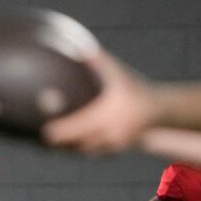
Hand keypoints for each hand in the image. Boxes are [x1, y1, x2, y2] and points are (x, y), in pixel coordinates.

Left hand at [41, 51, 156, 153]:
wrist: (158, 109)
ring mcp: (113, 144)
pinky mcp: (114, 150)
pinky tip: (64, 148)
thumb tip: (81, 47)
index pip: (80, 125)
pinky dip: (77, 150)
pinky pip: (92, 153)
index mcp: (109, 114)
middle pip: (78, 143)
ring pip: (84, 151)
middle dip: (60, 144)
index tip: (45, 131)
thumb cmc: (134, 87)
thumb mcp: (118, 72)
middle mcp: (111, 132)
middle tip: (42, 140)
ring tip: (50, 145)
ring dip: (67, 150)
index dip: (62, 130)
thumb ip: (99, 61)